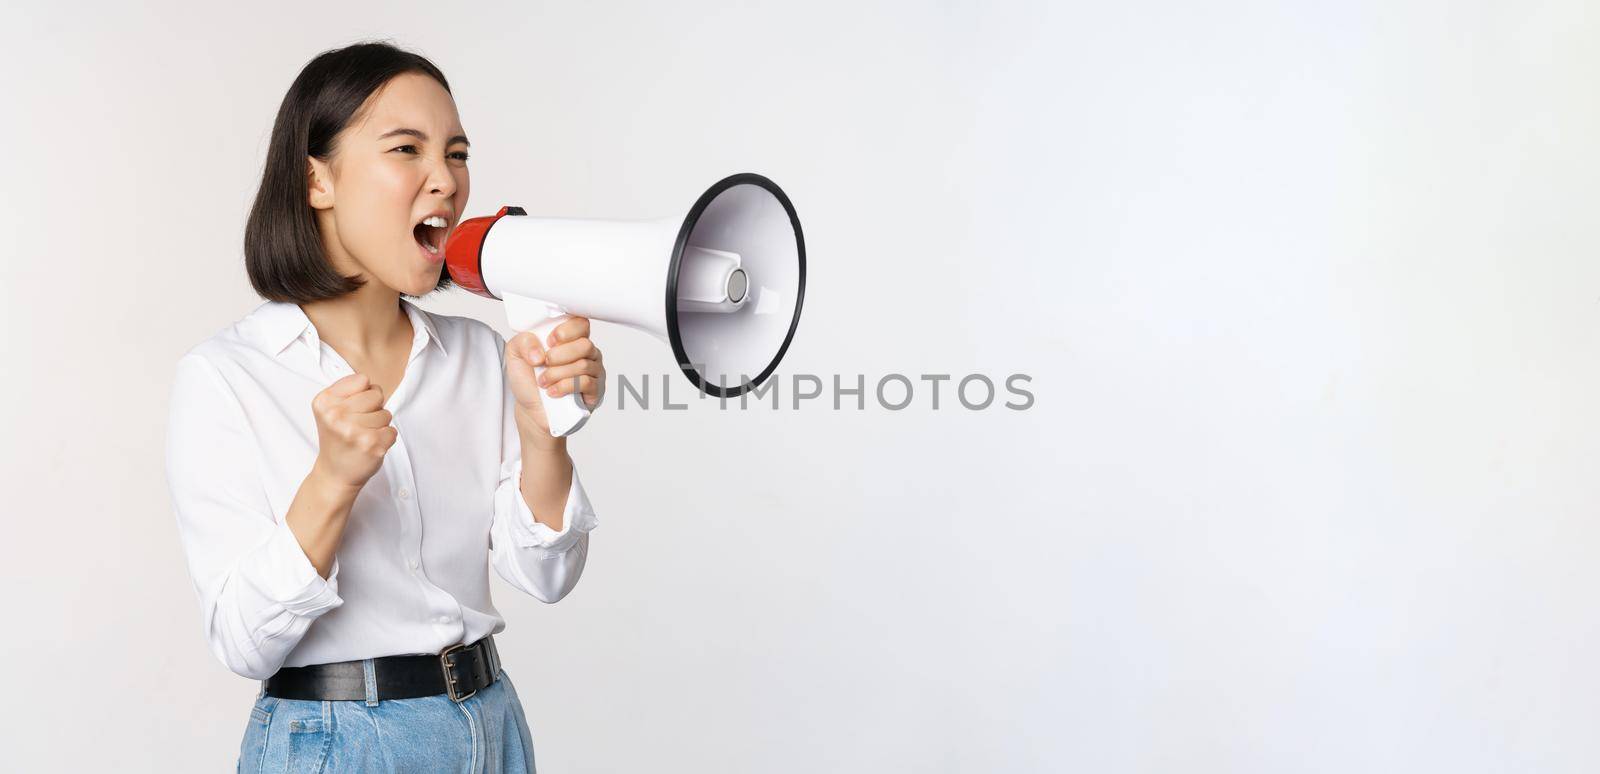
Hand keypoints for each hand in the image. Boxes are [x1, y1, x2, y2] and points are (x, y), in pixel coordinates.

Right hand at [309, 373, 395, 488]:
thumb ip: (347, 390)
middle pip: (377, 395)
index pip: (363, 380)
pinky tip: (369, 446)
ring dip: (378, 425)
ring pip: (386, 414)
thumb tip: (369, 382)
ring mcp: (354, 430)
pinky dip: (385, 439)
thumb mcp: (329, 409)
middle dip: (373, 409)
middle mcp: (336, 415)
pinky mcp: (371, 445)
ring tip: (362, 437)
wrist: (334, 473)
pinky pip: (392, 431)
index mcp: (324, 401)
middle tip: (358, 425)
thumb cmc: (337, 438)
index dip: (363, 394)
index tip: (352, 409)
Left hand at [505, 316, 604, 435]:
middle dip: (560, 355)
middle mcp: (585, 353)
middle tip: (544, 363)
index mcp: (570, 339)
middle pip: (585, 344)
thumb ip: (523, 341)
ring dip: (557, 373)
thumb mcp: (515, 354)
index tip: (549, 341)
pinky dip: (564, 386)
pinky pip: (585, 383)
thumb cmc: (528, 380)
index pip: (581, 323)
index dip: (567, 330)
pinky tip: (553, 391)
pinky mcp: (594, 391)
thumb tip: (540, 352)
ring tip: (543, 381)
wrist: (531, 409)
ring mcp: (593, 371)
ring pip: (584, 365)